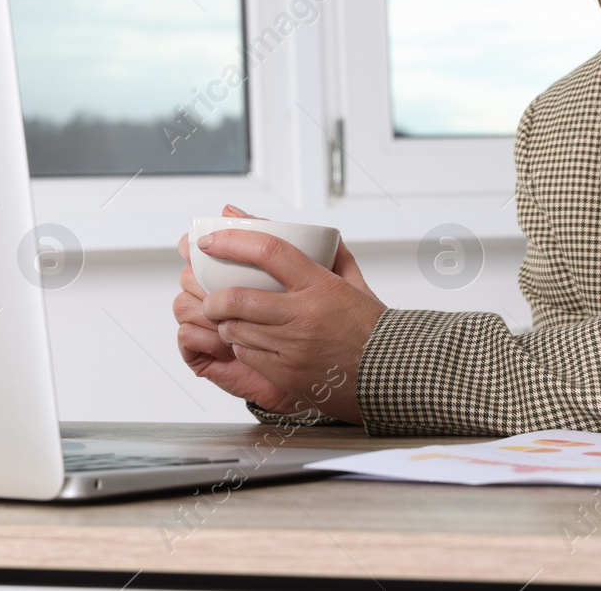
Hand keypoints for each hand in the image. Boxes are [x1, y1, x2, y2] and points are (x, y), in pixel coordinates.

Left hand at [194, 207, 385, 423]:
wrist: (390, 374)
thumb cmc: (370, 327)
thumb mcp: (354, 281)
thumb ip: (328, 250)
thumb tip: (297, 226)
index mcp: (321, 286)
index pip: (269, 251)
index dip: (232, 242)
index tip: (210, 242)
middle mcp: (305, 316)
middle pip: (239, 298)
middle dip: (214, 298)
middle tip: (211, 296)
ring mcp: (294, 348)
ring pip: (236, 330)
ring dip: (226, 324)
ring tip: (230, 320)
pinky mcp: (287, 374)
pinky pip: (247, 356)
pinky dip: (240, 347)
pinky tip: (249, 342)